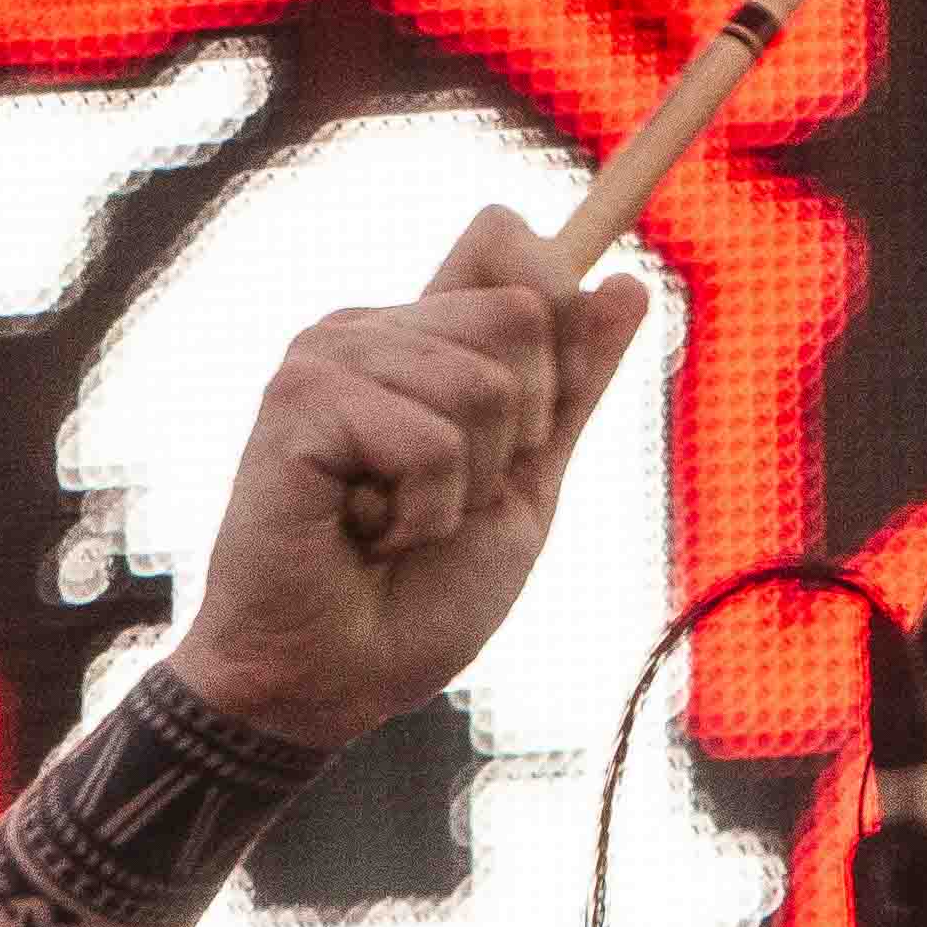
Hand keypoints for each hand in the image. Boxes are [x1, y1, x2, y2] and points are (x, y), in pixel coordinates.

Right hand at [167, 206, 650, 751]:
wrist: (335, 681)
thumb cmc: (419, 597)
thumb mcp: (527, 486)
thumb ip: (573, 390)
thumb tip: (627, 284)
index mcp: (421, 337)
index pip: (512, 244)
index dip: (557, 332)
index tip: (529, 434)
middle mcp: (371, 328)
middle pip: (525, 315)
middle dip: (519, 435)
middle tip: (441, 499)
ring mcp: (328, 355)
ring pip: (484, 386)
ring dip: (462, 490)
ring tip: (393, 525)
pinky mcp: (299, 400)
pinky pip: (429, 442)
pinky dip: (420, 516)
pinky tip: (361, 536)